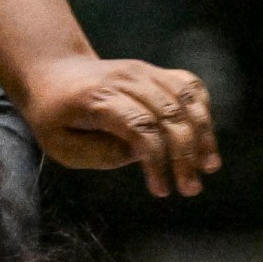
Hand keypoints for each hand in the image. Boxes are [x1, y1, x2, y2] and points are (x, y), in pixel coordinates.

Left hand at [18, 53, 219, 197]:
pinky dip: (202, 113)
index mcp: (97, 99)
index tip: (162, 190)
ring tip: (208, 168)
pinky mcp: (156, 71)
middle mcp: (125, 79)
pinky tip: (204, 140)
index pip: (140, 126)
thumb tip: (144, 154)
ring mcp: (143, 71)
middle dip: (185, 155)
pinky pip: (191, 88)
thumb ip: (100, 152)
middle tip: (191, 188)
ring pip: (186, 99)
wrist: (54, 73)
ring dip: (202, 136)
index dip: (157, 160)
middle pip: (169, 114)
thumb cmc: (54, 116)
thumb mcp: (61, 145)